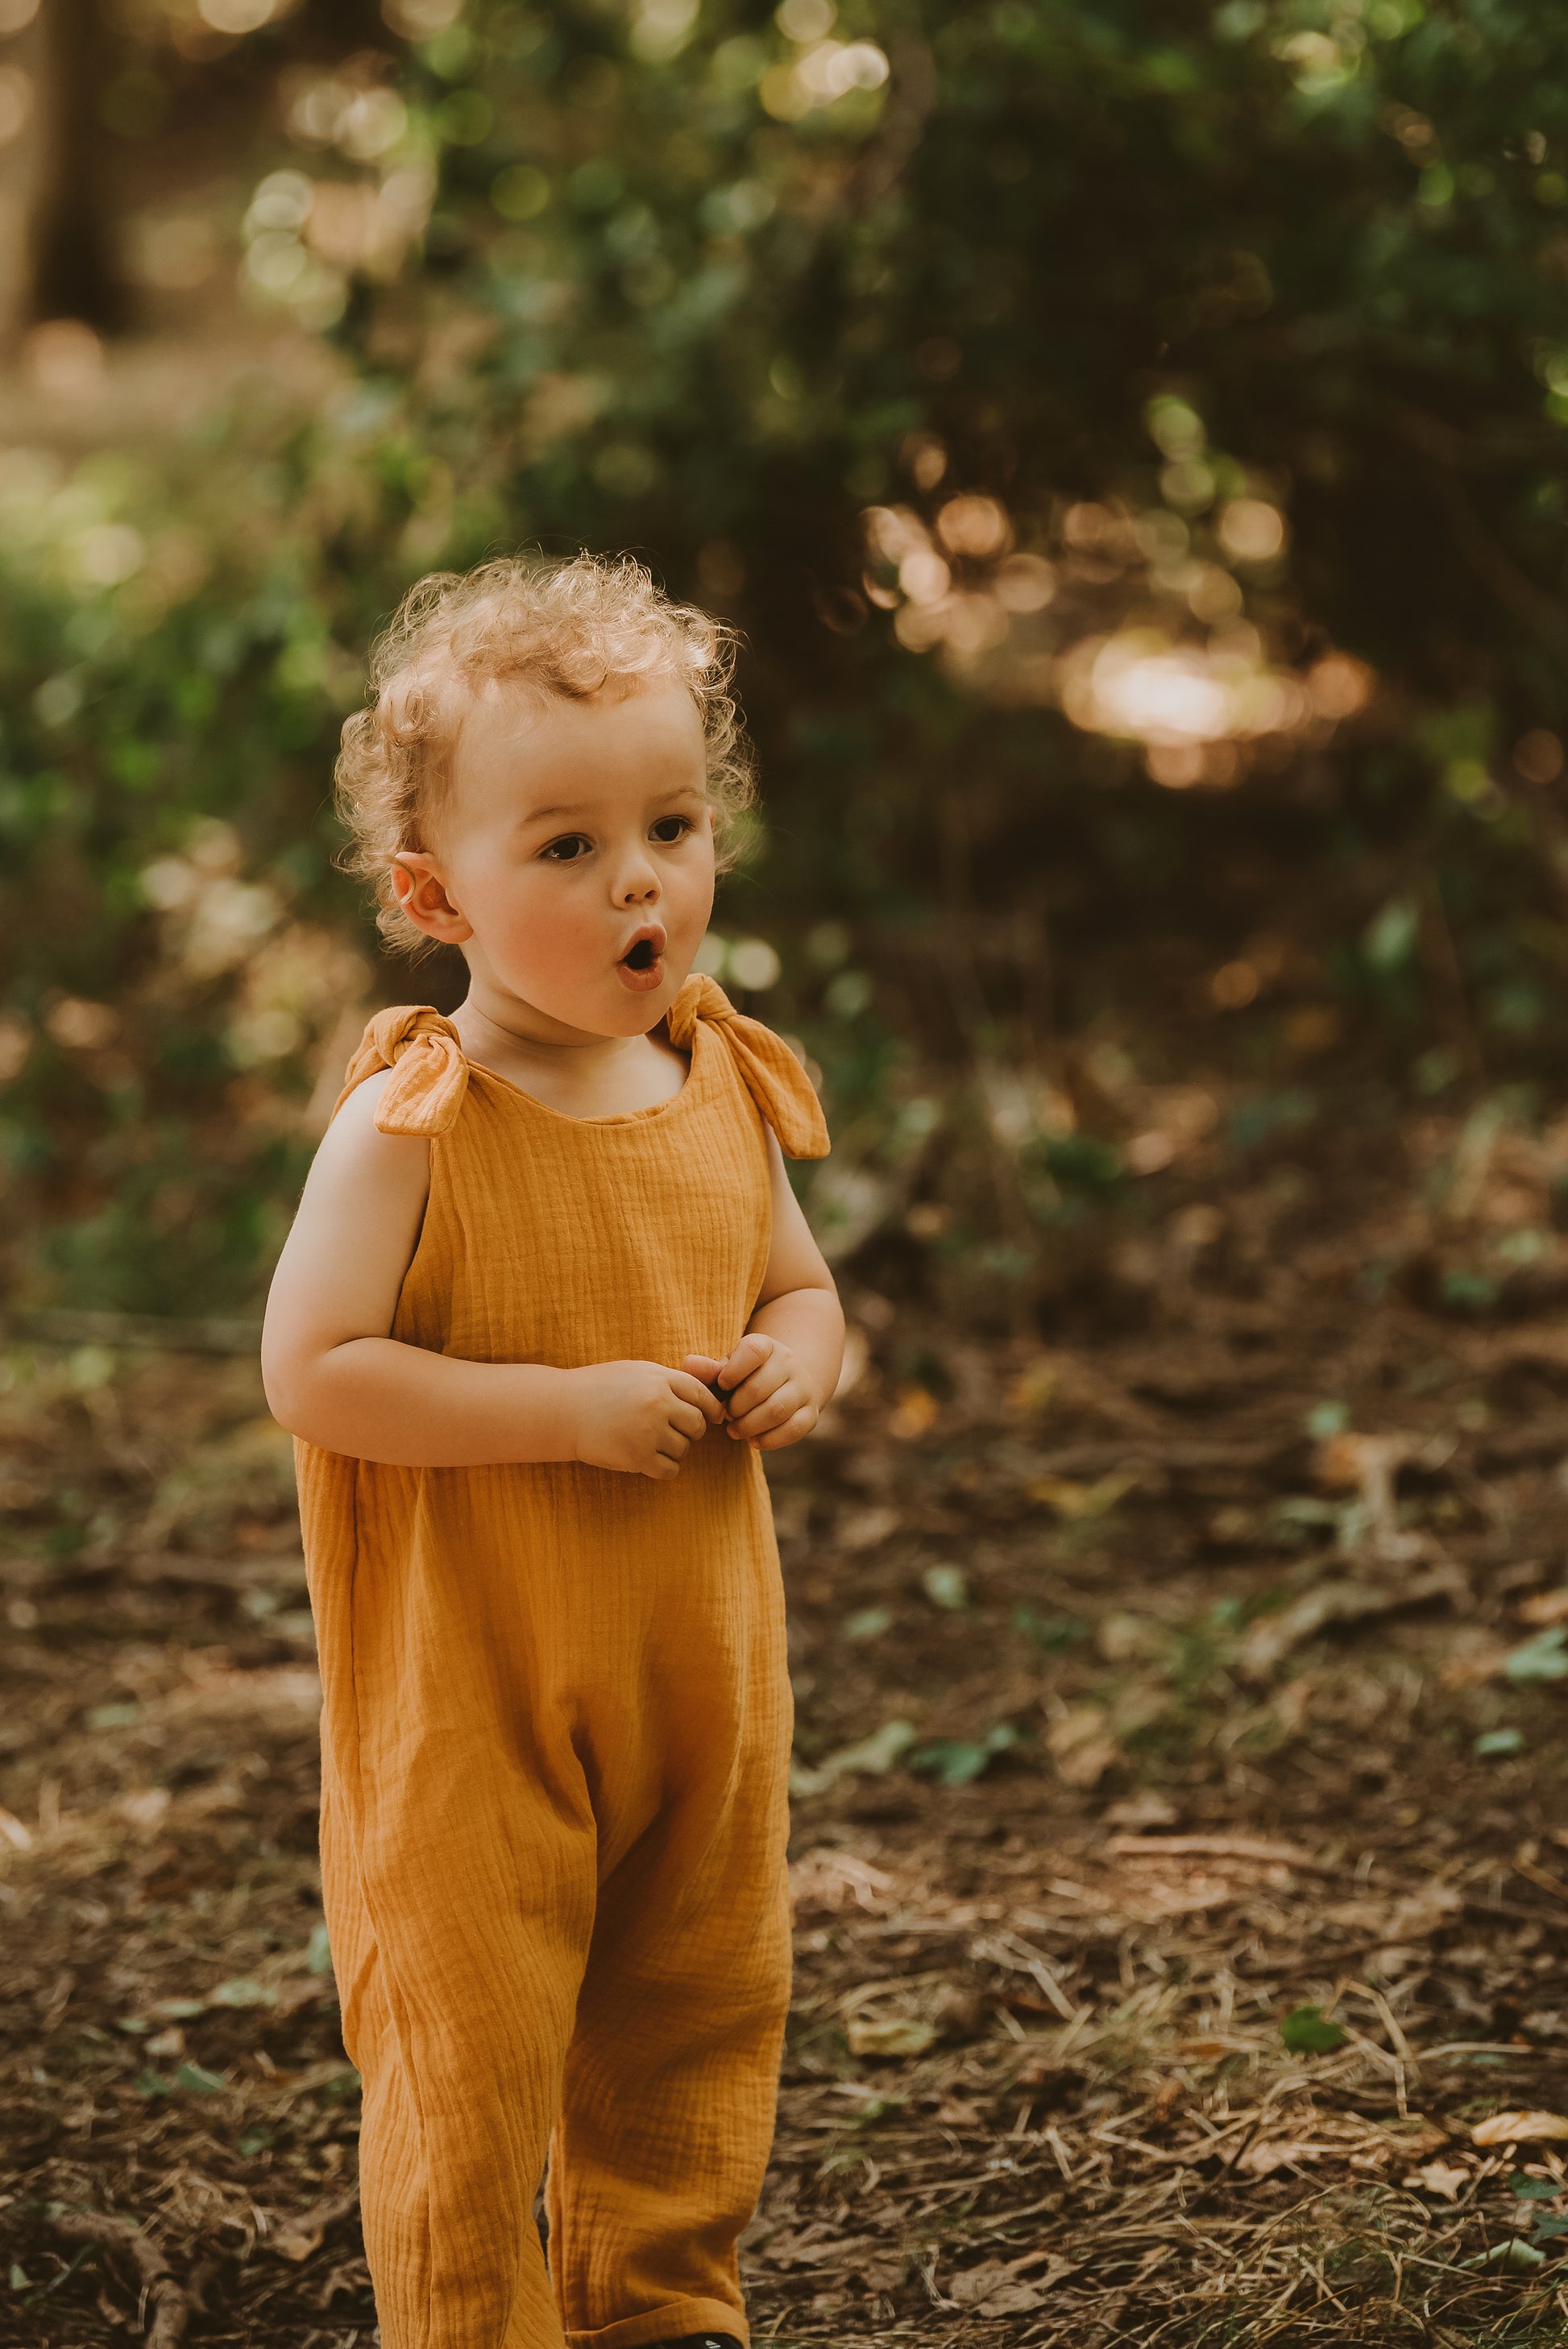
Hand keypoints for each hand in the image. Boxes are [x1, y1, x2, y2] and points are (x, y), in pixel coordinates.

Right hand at [567, 1360, 722, 1479]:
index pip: (702, 1395)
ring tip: (651, 1442)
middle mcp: (657, 1403)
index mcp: (659, 1378)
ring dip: (674, 1450)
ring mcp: (648, 1431)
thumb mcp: (637, 1372)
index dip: (712, 1408)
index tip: (712, 1417)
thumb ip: (669, 1381)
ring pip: (684, 1449)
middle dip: (691, 1431)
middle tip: (673, 1432)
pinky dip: (664, 1468)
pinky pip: (670, 1469)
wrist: (562, 1410)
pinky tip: (649, 1460)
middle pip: (697, 1424)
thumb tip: (708, 1397)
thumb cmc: (600, 1388)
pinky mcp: (637, 1457)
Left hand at [683, 1335, 821, 1451]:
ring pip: (777, 1410)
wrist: (788, 1381)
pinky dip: (770, 1440)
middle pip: (760, 1388)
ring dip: (750, 1426)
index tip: (722, 1386)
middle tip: (725, 1416)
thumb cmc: (746, 1376)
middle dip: (736, 1408)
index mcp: (766, 1346)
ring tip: (735, 1430)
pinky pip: (794, 1429)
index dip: (733, 1371)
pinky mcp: (811, 1412)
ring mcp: (803, 1388)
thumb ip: (708, 1369)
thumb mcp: (728, 1367)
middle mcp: (789, 1363)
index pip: (753, 1351)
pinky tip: (754, 1440)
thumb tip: (688, 1365)